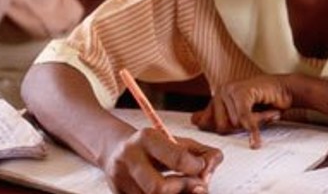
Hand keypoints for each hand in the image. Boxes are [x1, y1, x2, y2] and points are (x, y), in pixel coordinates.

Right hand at [103, 128, 222, 193]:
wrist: (116, 151)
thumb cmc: (156, 148)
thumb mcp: (177, 142)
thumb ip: (201, 153)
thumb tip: (211, 167)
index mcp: (147, 138)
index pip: (179, 159)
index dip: (197, 168)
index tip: (200, 167)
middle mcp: (129, 158)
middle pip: (158, 188)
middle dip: (182, 188)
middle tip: (194, 185)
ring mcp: (119, 180)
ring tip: (181, 188)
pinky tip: (170, 192)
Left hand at [191, 75, 292, 148]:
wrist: (284, 90)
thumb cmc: (263, 103)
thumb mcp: (239, 115)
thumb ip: (217, 118)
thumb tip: (193, 121)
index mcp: (216, 98)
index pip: (209, 126)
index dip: (228, 131)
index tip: (243, 125)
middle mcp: (220, 92)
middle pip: (221, 127)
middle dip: (242, 129)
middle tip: (257, 117)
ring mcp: (230, 90)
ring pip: (235, 124)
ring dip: (255, 123)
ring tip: (265, 112)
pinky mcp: (242, 92)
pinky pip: (244, 119)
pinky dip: (253, 131)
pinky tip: (256, 141)